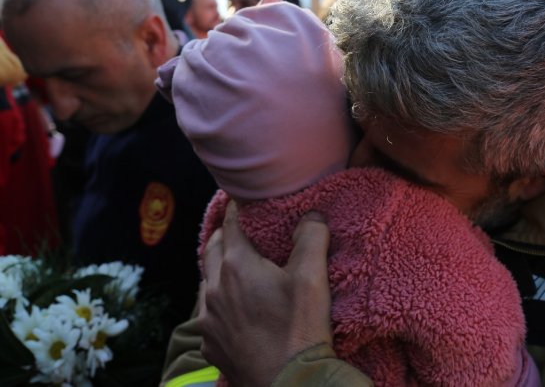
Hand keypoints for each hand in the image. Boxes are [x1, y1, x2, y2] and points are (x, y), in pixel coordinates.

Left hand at [199, 201, 333, 386]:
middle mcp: (215, 289)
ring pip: (206, 283)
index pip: (232, 225)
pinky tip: (234, 310)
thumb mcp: (313, 277)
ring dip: (217, 270)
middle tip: (236, 229)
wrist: (289, 383)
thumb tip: (311, 216)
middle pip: (211, 250)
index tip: (242, 200)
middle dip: (223, 235)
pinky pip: (208, 316)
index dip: (237, 209)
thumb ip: (311, 237)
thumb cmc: (300, 329)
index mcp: (237, 266)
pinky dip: (218, 304)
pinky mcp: (210, 345)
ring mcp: (208, 320)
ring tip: (233, 268)